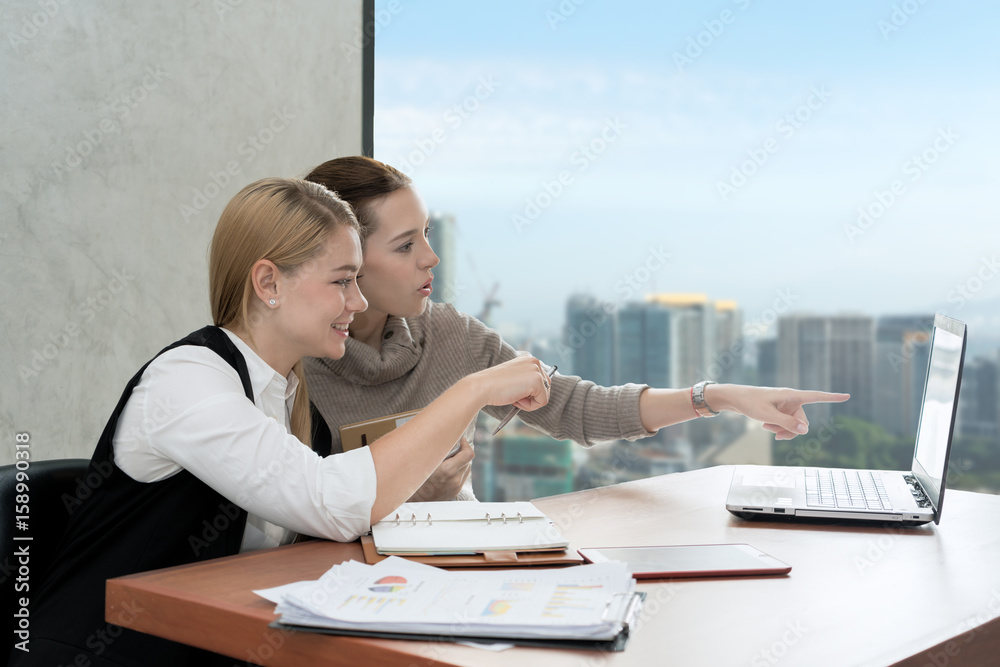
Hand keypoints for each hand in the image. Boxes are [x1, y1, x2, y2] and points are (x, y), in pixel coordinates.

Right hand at [407, 437, 473, 501]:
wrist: (413, 501)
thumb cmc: (416, 480)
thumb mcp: (425, 462)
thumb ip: (439, 451)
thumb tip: (447, 439)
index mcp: (448, 470)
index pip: (468, 454)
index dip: (466, 444)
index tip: (461, 440)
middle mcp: (455, 480)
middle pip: (468, 461)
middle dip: (461, 453)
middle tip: (451, 449)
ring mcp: (456, 487)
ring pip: (466, 469)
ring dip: (461, 462)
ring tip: (448, 460)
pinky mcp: (455, 492)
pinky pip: (462, 477)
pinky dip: (457, 471)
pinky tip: (447, 470)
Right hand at [468, 355, 550, 410]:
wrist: (482, 387)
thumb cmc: (494, 386)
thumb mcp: (514, 379)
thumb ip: (526, 380)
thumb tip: (540, 392)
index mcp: (528, 359)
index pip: (541, 380)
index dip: (528, 391)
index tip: (514, 389)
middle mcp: (535, 361)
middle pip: (546, 387)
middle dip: (531, 396)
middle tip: (514, 395)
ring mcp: (537, 370)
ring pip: (545, 395)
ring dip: (530, 401)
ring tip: (514, 396)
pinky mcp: (537, 381)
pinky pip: (542, 401)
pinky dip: (530, 406)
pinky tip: (516, 399)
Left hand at [710, 385, 849, 439]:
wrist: (735, 399)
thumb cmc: (750, 403)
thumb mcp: (768, 415)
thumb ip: (787, 423)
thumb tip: (806, 430)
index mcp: (791, 395)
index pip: (816, 396)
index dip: (832, 397)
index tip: (847, 395)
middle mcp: (792, 399)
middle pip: (803, 421)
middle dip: (791, 431)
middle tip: (775, 435)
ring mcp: (786, 405)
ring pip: (794, 425)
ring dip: (783, 430)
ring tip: (766, 427)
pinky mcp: (781, 410)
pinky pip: (787, 424)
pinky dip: (778, 427)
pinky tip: (766, 425)